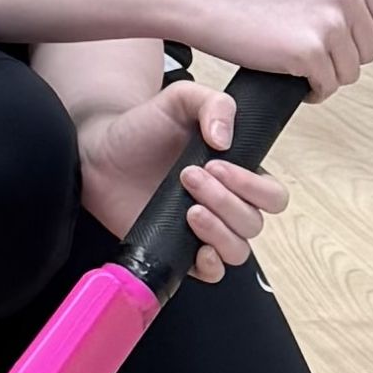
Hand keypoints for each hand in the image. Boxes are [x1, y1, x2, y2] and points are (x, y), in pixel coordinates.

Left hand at [73, 75, 286, 282]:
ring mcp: (205, 230)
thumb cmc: (144, 126)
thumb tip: (226, 138)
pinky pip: (213, 272)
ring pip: (238, 249)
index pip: (272, 195)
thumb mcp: (180, 99)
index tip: (216, 164)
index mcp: (237, 175)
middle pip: (254, 222)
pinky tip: (198, 249)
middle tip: (188, 176)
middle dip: (226, 201)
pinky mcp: (181, 250)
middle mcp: (226, 205)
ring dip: (218, 230)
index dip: (252, 185)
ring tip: (189, 209)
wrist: (99, 150)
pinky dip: (212, 266)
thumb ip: (212, 103)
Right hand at [181, 0, 372, 98]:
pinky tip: (290, 75)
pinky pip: (327, 87)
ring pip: (349, 73)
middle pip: (368, 51)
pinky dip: (311, 90)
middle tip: (308, 50)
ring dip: (325, 74)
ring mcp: (329, 24)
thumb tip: (361, 20)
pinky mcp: (309, 53)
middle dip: (340, 57)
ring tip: (296, 62)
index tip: (336, 39)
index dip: (358, 36)